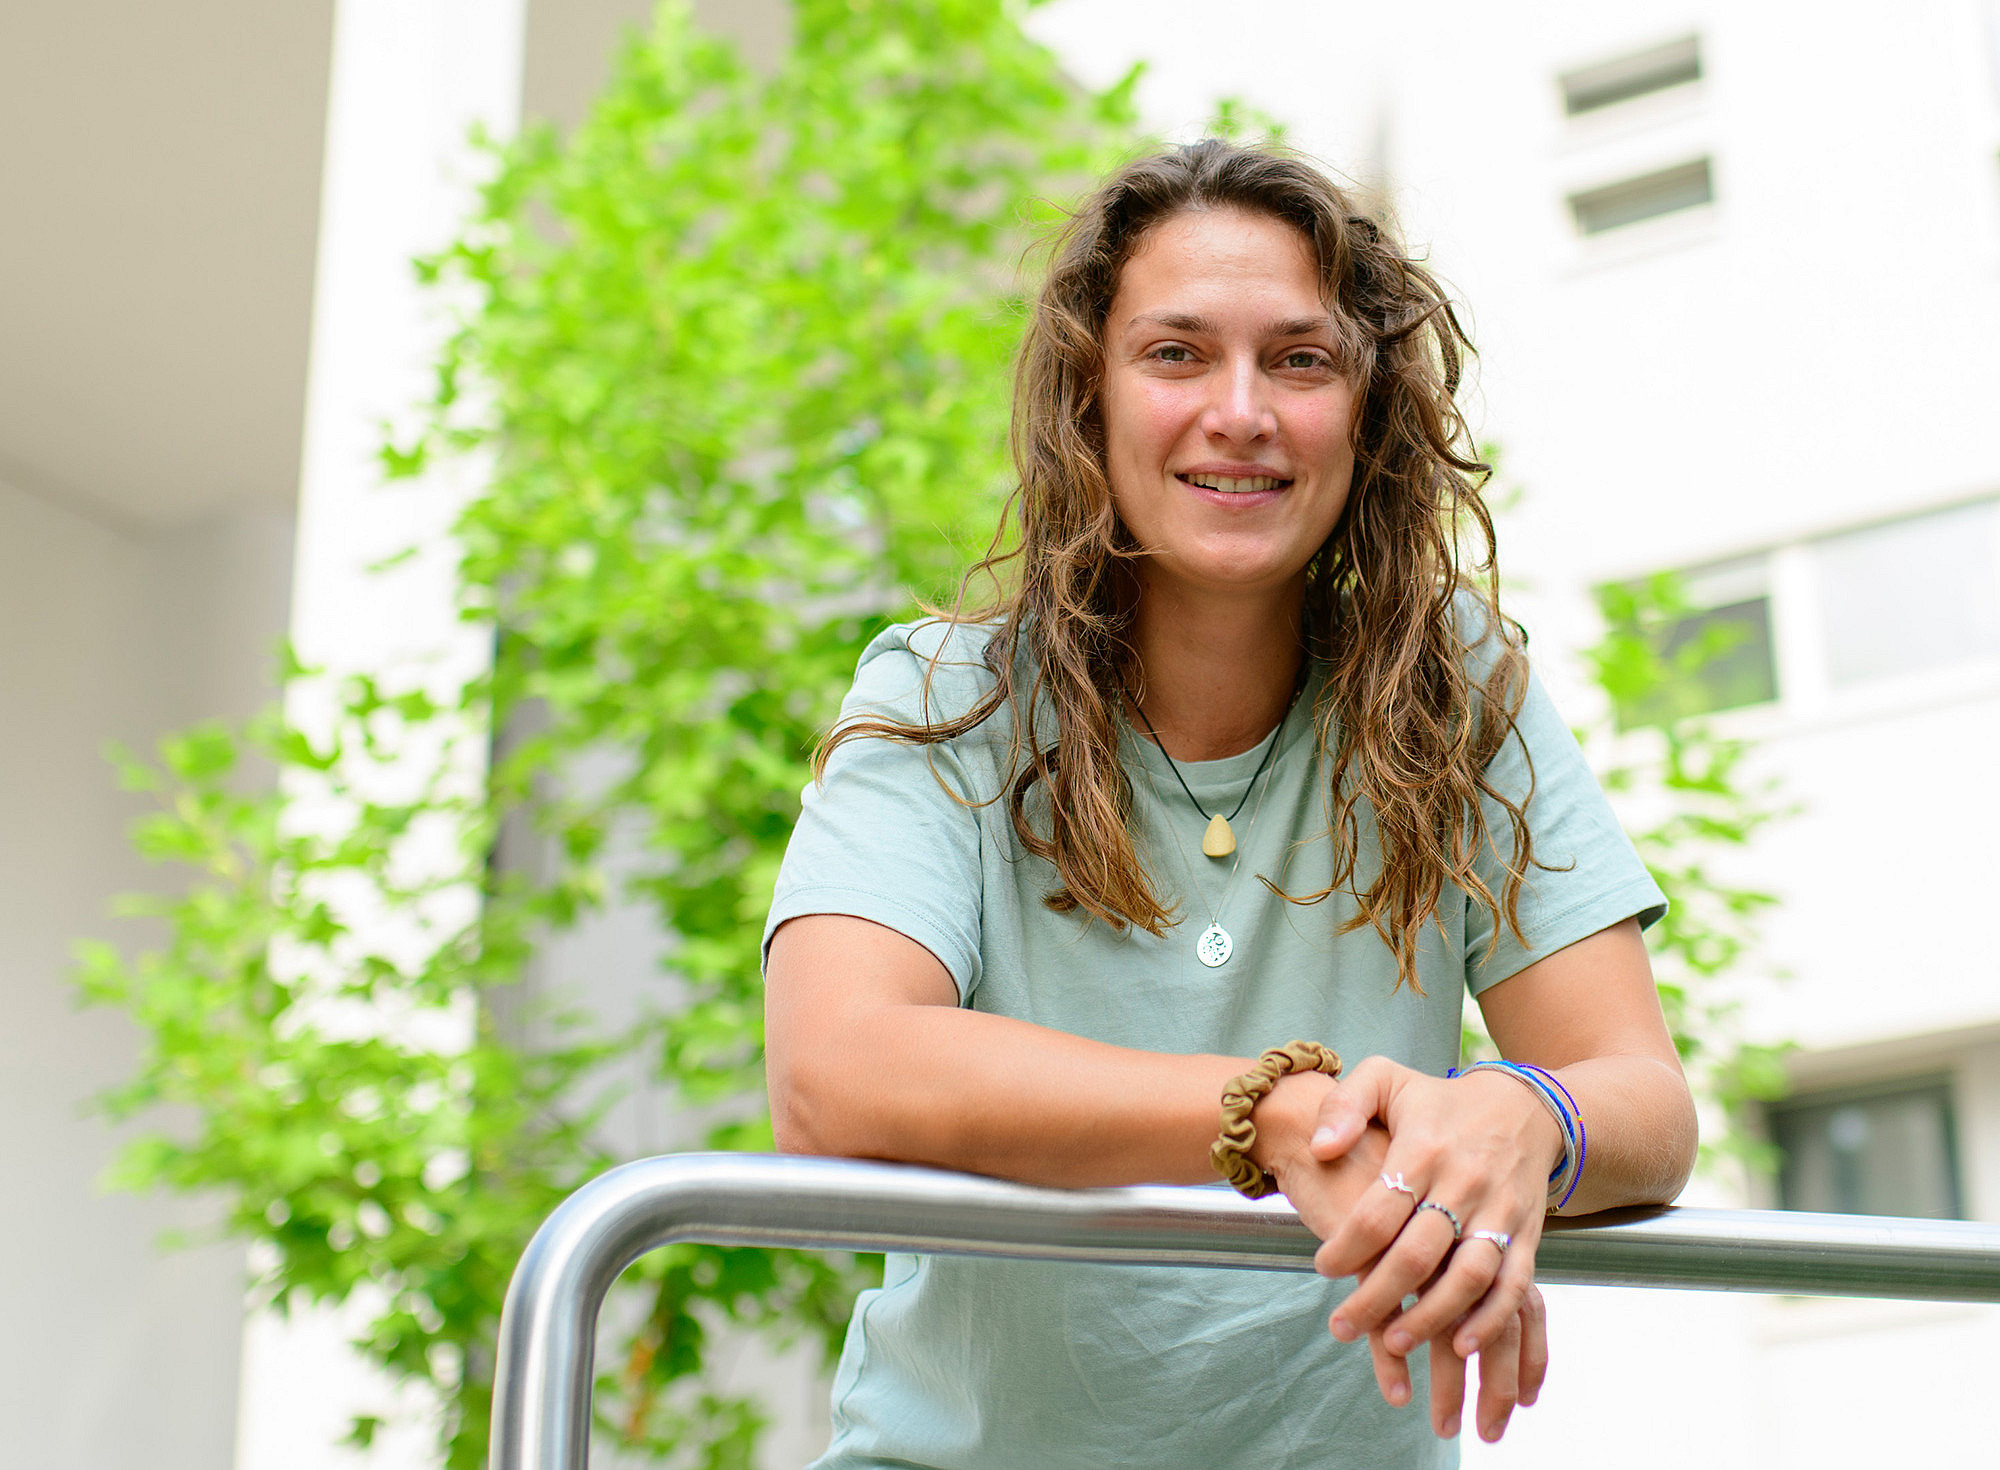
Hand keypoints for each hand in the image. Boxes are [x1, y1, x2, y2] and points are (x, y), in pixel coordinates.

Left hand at [1303, 1057, 1563, 1435]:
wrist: (1524, 1106)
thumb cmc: (1440, 1100)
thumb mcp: (1386, 1080)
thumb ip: (1345, 1105)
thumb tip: (1320, 1147)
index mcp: (1423, 1148)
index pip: (1379, 1211)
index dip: (1345, 1246)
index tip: (1323, 1267)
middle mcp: (1465, 1183)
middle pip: (1418, 1254)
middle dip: (1376, 1297)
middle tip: (1342, 1325)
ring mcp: (1499, 1212)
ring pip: (1467, 1277)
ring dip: (1431, 1318)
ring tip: (1393, 1342)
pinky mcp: (1527, 1234)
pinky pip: (1513, 1286)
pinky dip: (1489, 1319)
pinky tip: (1460, 1344)